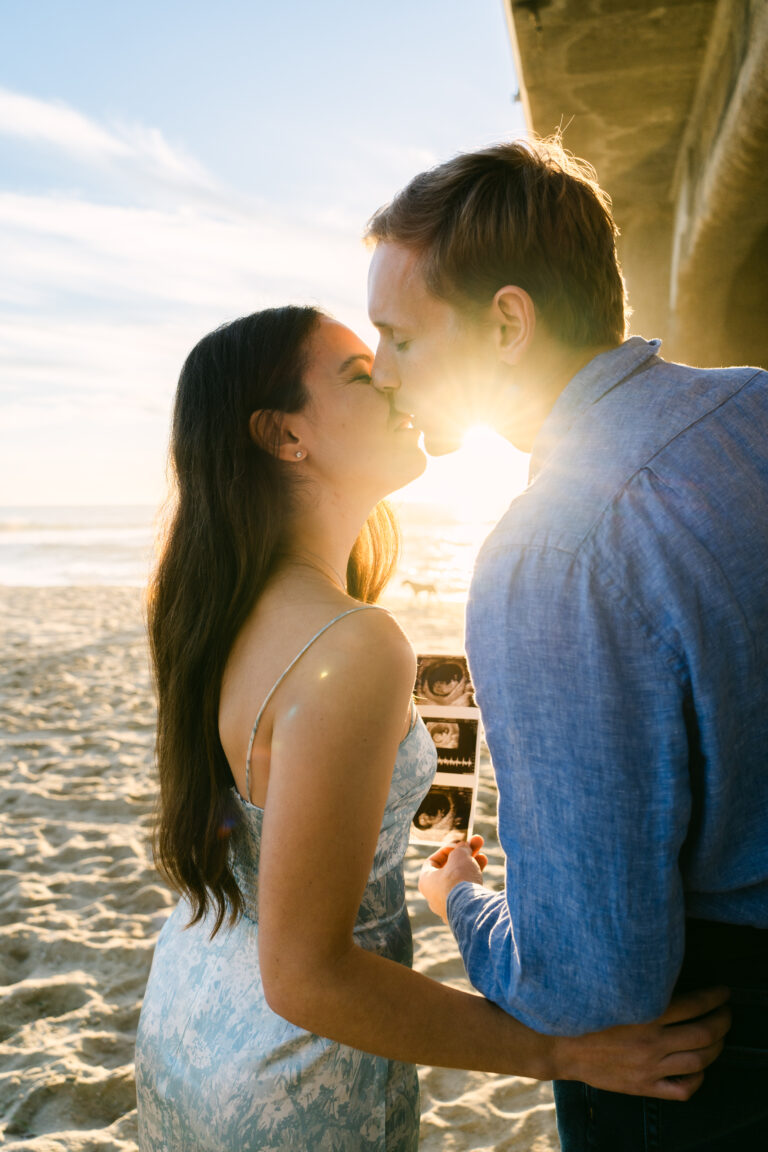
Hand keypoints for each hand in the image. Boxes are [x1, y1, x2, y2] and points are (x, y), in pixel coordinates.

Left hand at [418, 835, 487, 923]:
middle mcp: (434, 897)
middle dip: (464, 856)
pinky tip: (483, 873)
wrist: (472, 910)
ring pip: (460, 882)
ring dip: (471, 867)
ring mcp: (448, 907)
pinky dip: (474, 882)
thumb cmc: (459, 880)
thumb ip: (461, 849)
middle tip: (477, 844)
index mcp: (426, 882)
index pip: (434, 861)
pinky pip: (467, 894)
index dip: (448, 849)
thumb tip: (465, 846)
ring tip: (484, 857)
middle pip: (449, 870)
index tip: (460, 844)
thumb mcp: (459, 856)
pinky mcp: (462, 914)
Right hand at [553, 985, 731, 1099]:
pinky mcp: (644, 1086)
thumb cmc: (584, 1011)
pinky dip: (699, 1079)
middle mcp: (651, 1042)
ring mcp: (650, 1067)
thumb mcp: (613, 992)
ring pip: (700, 1061)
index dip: (715, 998)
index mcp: (644, 1014)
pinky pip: (683, 1089)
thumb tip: (667, 972)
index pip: (694, 1004)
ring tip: (719, 1038)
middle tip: (726, 1013)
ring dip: (717, 1048)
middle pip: (704, 1034)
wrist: (560, 1045)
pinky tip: (699, 1069)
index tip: (723, 992)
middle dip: (723, 1022)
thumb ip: (642, 987)